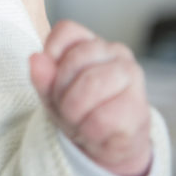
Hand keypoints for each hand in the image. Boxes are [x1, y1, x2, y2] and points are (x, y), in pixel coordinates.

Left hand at [29, 20, 152, 175]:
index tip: (53, 79)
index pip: (67, 30)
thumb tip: (36, 58)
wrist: (106, 145)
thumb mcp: (51, 92)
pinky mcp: (139, 109)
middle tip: (65, 107)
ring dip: (74, 111)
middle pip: (76, 59)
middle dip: (61, 90)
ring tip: (80, 119)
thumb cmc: (78, 110)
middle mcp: (117, 53)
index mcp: (93, 42)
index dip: (52, 55)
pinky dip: (89, 130)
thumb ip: (42, 76)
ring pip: (92, 84)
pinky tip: (96, 131)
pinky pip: (102, 118)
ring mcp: (132, 77)